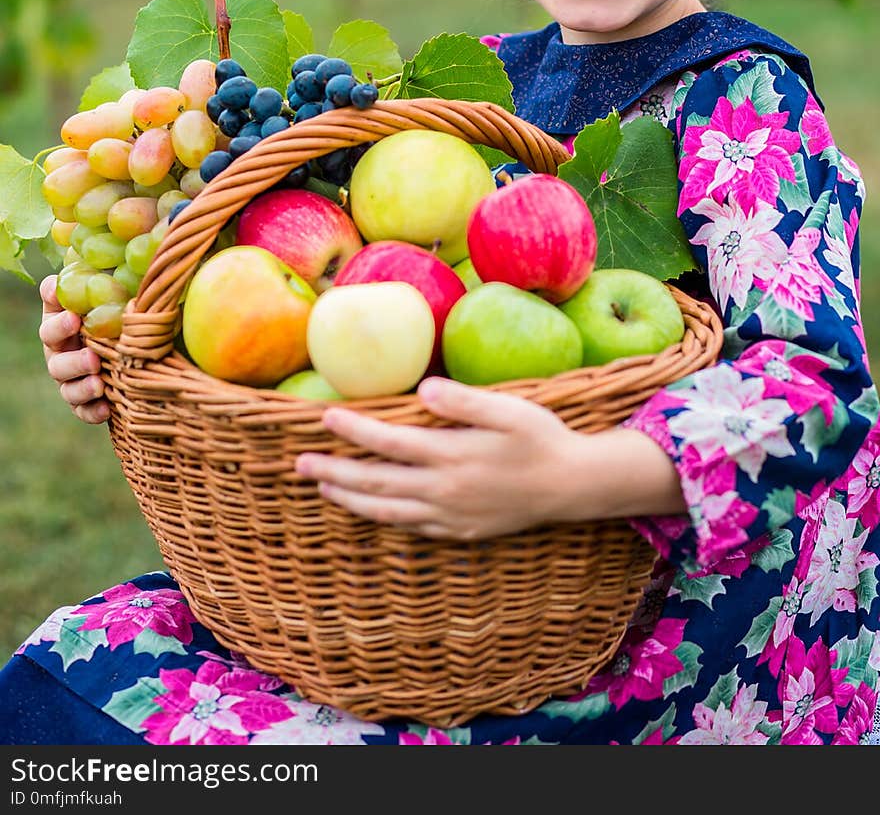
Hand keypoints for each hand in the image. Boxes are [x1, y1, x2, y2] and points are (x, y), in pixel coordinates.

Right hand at [39, 274, 109, 424]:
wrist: (129, 337)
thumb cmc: (109, 309)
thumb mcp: (99, 293)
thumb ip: (79, 282)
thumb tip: (61, 275)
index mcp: (60, 329)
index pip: (50, 328)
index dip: (59, 325)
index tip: (75, 319)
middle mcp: (61, 356)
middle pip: (57, 364)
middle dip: (74, 362)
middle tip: (92, 358)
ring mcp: (71, 381)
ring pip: (68, 389)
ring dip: (82, 388)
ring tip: (99, 384)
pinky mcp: (85, 402)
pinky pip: (84, 412)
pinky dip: (93, 411)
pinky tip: (106, 408)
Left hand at [295, 376, 584, 540]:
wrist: (572, 486)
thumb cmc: (541, 438)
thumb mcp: (509, 410)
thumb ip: (464, 401)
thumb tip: (421, 390)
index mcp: (452, 456)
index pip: (389, 443)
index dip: (354, 431)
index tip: (324, 417)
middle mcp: (444, 490)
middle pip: (376, 482)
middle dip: (334, 472)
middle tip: (299, 464)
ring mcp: (450, 515)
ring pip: (387, 510)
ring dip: (350, 498)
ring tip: (321, 487)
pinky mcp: (460, 530)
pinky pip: (411, 526)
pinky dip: (382, 517)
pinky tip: (369, 509)